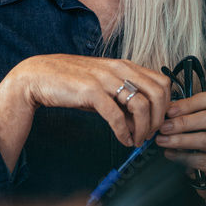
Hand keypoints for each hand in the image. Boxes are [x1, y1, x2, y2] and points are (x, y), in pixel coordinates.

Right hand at [0, 54, 171, 169]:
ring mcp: (106, 79)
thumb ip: (123, 100)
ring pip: (142, 105)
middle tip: (151, 135)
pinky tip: (123, 140)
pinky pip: (117, 116)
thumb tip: (139, 123)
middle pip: (159, 94)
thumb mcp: (103, 87)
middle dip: (159, 119)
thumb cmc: (71, 82)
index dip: (166, 105)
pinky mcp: (92, 92)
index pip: (163, 82)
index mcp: (125, 66)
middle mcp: (119, 69)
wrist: (39, 76)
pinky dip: (124, 132)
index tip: (159, 122)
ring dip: (144, 129)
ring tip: (137, 140)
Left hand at [153, 91, 205, 201]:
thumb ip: (181, 118)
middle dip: (183, 122)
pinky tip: (171, 155)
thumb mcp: (191, 129)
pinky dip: (184, 157)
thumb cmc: (199, 147)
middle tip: (163, 127)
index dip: (187, 104)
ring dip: (181, 140)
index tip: (168, 111)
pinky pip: (204, 160)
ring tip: (163, 141)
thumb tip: (162, 111)